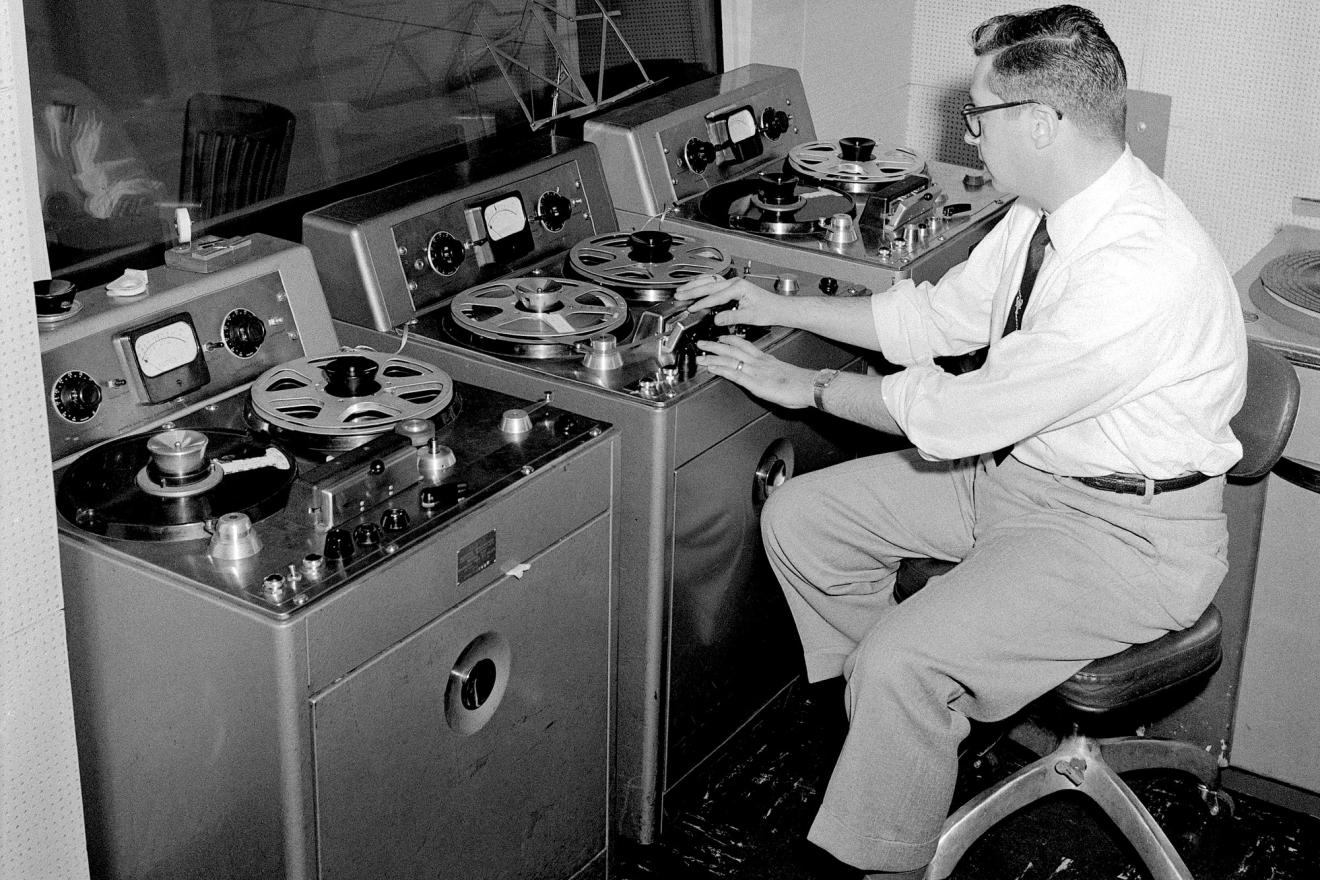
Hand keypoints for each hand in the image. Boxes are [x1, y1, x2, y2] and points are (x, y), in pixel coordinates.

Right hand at [674, 275, 781, 328]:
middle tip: (679, 296)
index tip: (692, 308)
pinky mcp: (732, 286)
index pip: (715, 296)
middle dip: (692, 291)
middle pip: (708, 285)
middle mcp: (735, 282)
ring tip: (681, 290)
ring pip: (709, 281)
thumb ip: (732, 317)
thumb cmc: (768, 310)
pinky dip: (701, 284)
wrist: (777, 307)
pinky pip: (713, 282)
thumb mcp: (750, 316)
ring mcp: (733, 283)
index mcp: (739, 287)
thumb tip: (716, 319)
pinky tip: (693, 287)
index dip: (702, 303)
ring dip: (694, 285)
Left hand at [696, 335, 815, 408]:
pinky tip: (711, 368)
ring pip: (729, 359)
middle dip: (715, 345)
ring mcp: (755, 371)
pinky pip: (733, 373)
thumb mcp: (783, 373)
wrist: (808, 386)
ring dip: (712, 356)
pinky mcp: (754, 383)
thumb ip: (772, 372)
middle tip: (702, 342)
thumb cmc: (800, 383)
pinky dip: (720, 369)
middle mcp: (758, 362)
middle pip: (732, 349)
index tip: (720, 337)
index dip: (730, 340)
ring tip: (700, 354)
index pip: (744, 345)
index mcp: (765, 359)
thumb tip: (769, 377)